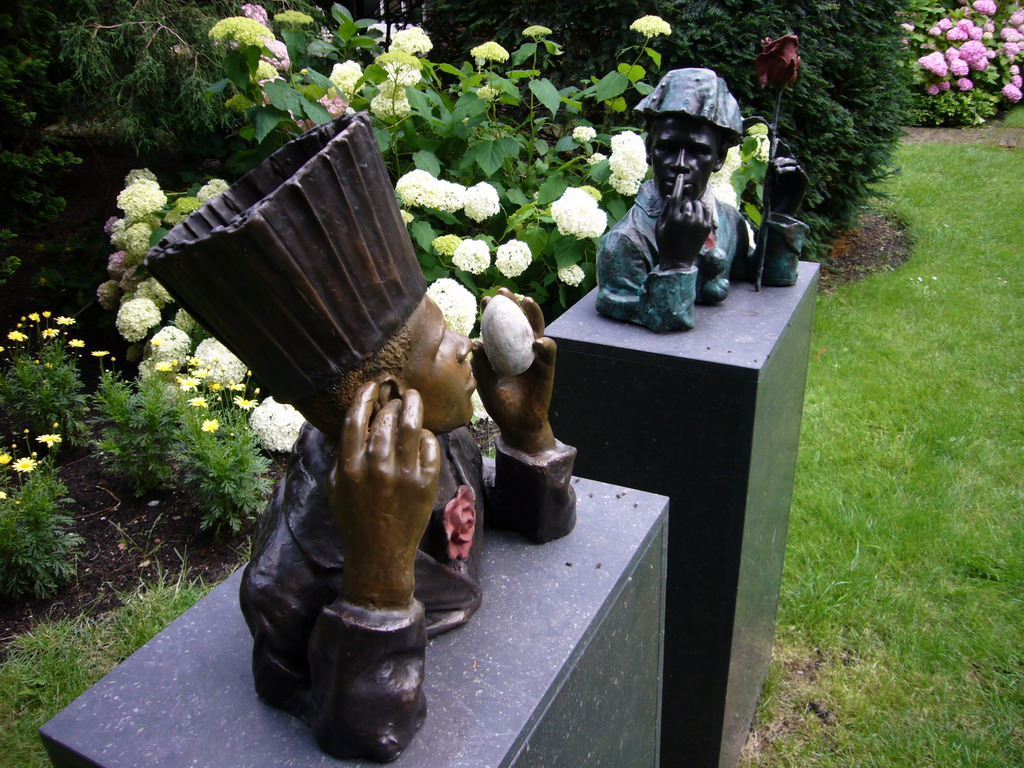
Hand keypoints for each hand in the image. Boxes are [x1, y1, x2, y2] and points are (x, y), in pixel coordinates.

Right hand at [327, 381, 439, 608]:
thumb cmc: (353, 518)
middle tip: (395, 396)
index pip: (355, 419)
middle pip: (385, 420)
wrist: (379, 553)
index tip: (372, 385)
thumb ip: (338, 455)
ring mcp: (403, 476)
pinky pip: (429, 448)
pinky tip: (423, 435)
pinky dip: (427, 437)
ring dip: (413, 407)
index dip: (364, 396)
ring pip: (411, 427)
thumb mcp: (335, 487)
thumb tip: (346, 423)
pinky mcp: (425, 484)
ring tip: (413, 398)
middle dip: (391, 403)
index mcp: (350, 467)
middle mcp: (376, 468)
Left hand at [472, 288, 556, 454]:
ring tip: (527, 302)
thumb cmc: (500, 404)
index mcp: (504, 351)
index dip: (493, 312)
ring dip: (533, 314)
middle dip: (513, 304)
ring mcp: (535, 358)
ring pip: (537, 330)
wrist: (516, 425)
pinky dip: (545, 346)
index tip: (485, 299)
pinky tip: (539, 340)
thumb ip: (481, 364)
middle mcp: (520, 350)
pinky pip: (548, 354)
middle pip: (519, 321)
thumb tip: (476, 343)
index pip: (499, 326)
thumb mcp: (485, 383)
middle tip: (504, 291)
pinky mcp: (547, 369)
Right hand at [655, 174, 712, 269]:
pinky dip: (702, 211)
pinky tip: (697, 217)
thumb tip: (671, 196)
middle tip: (680, 216)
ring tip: (689, 216)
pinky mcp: (706, 228)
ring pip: (698, 205)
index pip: (677, 195)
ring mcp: (698, 223)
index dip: (679, 184)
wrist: (678, 262)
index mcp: (673, 218)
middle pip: (688, 201)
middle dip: (684, 205)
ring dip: (694, 207)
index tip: (681, 176)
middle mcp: (687, 219)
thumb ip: (665, 210)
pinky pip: (706, 211)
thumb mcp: (660, 227)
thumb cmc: (665, 243)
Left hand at [768, 156, 807, 215]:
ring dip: (787, 167)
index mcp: (783, 175)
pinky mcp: (802, 188)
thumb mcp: (769, 183)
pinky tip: (796, 169)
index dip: (780, 159)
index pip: (784, 161)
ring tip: (777, 172)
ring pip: (796, 167)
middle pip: (791, 162)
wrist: (775, 214)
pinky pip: (804, 177)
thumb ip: (772, 171)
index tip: (772, 161)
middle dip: (783, 161)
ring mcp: (796, 182)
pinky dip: (801, 172)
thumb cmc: (770, 200)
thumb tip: (774, 159)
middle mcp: (791, 177)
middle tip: (775, 166)